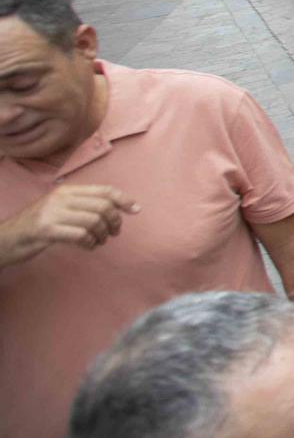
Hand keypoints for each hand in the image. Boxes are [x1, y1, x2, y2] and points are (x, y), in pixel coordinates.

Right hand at [1, 185, 139, 263]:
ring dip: (103, 235)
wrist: (3, 239)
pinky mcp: (46, 230)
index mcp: (66, 191)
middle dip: (115, 221)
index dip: (123, 199)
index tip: (136, 210)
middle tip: (114, 233)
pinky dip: (90, 243)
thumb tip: (115, 209)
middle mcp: (60, 198)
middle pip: (103, 206)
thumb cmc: (35, 227)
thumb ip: (82, 207)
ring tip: (100, 241)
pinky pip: (80, 235)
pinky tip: (89, 246)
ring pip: (94, 221)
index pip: (104, 190)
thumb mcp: (58, 210)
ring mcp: (52, 213)